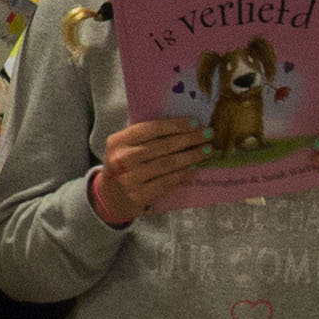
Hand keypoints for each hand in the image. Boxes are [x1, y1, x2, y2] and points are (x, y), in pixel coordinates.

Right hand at [89, 118, 211, 223]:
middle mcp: (122, 159)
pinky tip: (194, 169)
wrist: (110, 196)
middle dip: (189, 139)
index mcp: (119, 141)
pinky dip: (183, 174)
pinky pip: (167, 182)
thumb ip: (145, 136)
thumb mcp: (125, 147)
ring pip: (168, 164)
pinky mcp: (139, 196)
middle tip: (208, 134)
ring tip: (206, 150)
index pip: (151, 129)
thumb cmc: (124, 165)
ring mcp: (130, 179)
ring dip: (191, 156)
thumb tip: (182, 127)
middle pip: (163, 146)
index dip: (175, 125)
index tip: (195, 122)